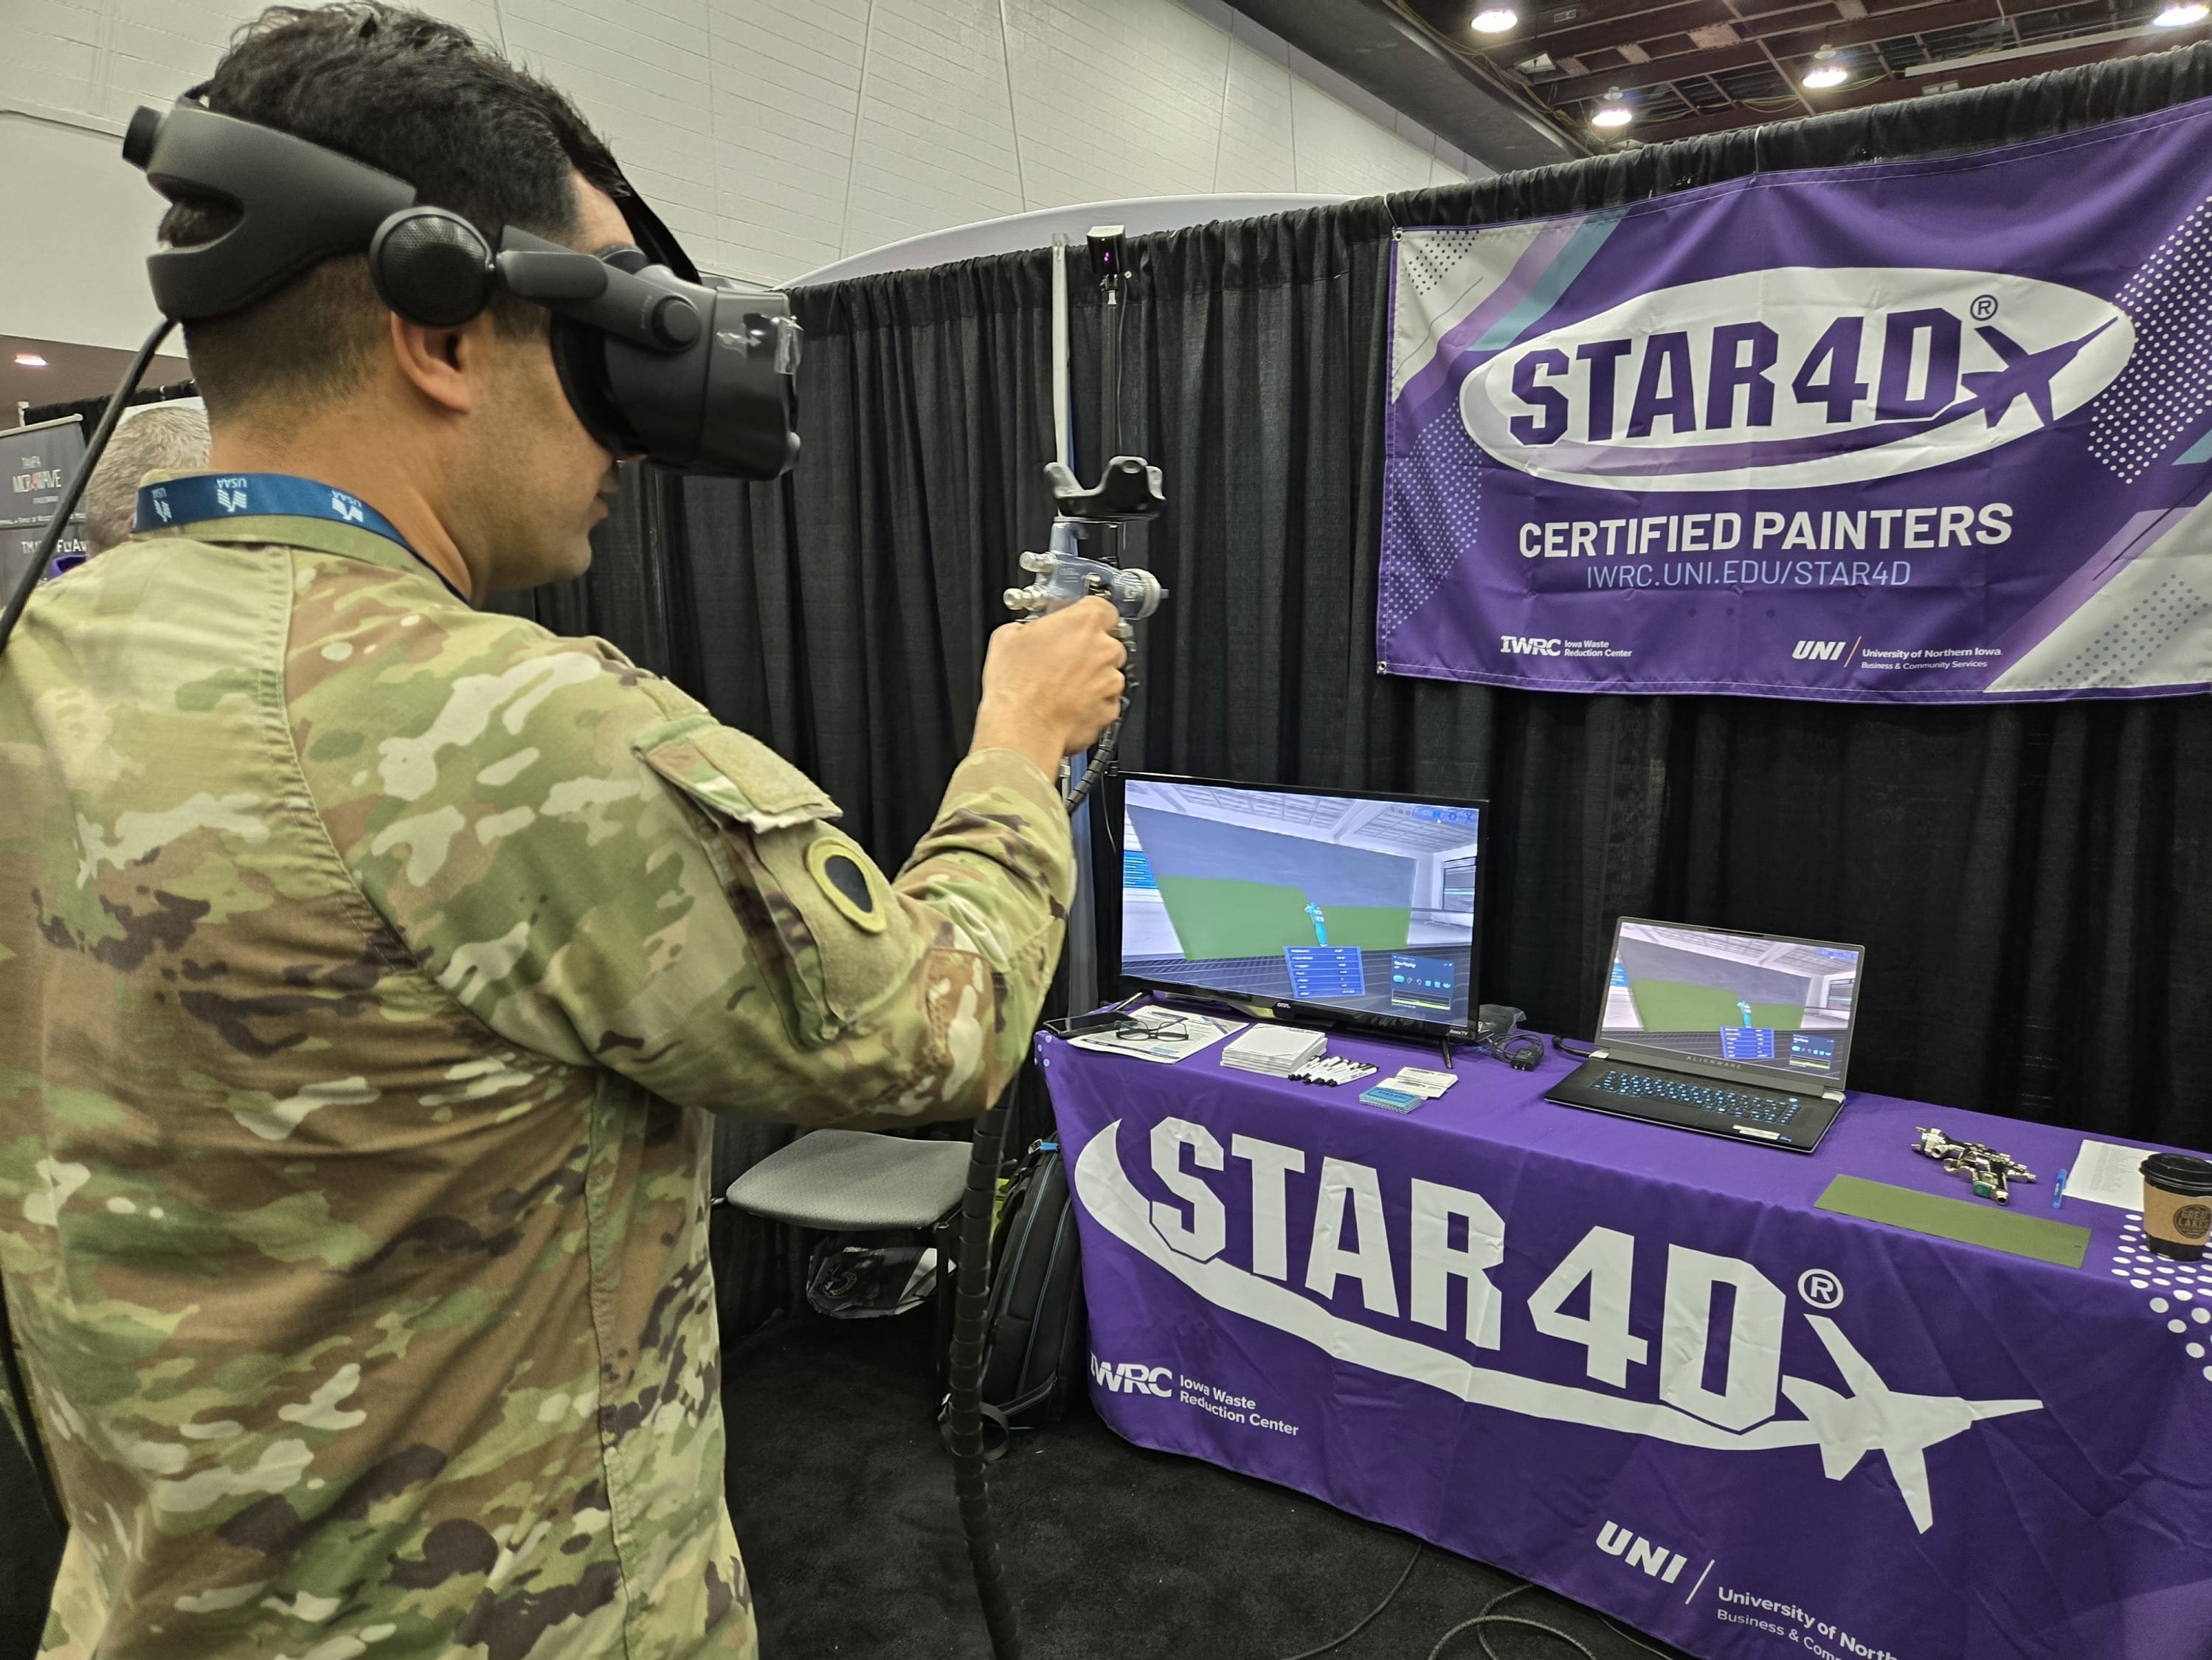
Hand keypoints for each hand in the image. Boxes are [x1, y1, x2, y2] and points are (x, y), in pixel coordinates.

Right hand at [971, 597, 1127, 777]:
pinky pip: (1105, 700)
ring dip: (1091, 677)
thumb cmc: (1016, 686)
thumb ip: (1031, 626)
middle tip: (1062, 659)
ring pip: (1108, 673)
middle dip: (1089, 649)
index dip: (1088, 615)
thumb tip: (1031, 630)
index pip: (1103, 607)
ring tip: (1060, 686)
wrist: (1023, 729)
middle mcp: (1104, 649)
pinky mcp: (1110, 709)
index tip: (1076, 621)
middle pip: (1108, 642)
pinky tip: (1066, 704)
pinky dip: (1091, 702)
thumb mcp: (1007, 636)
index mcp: (1083, 622)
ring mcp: (1111, 681)